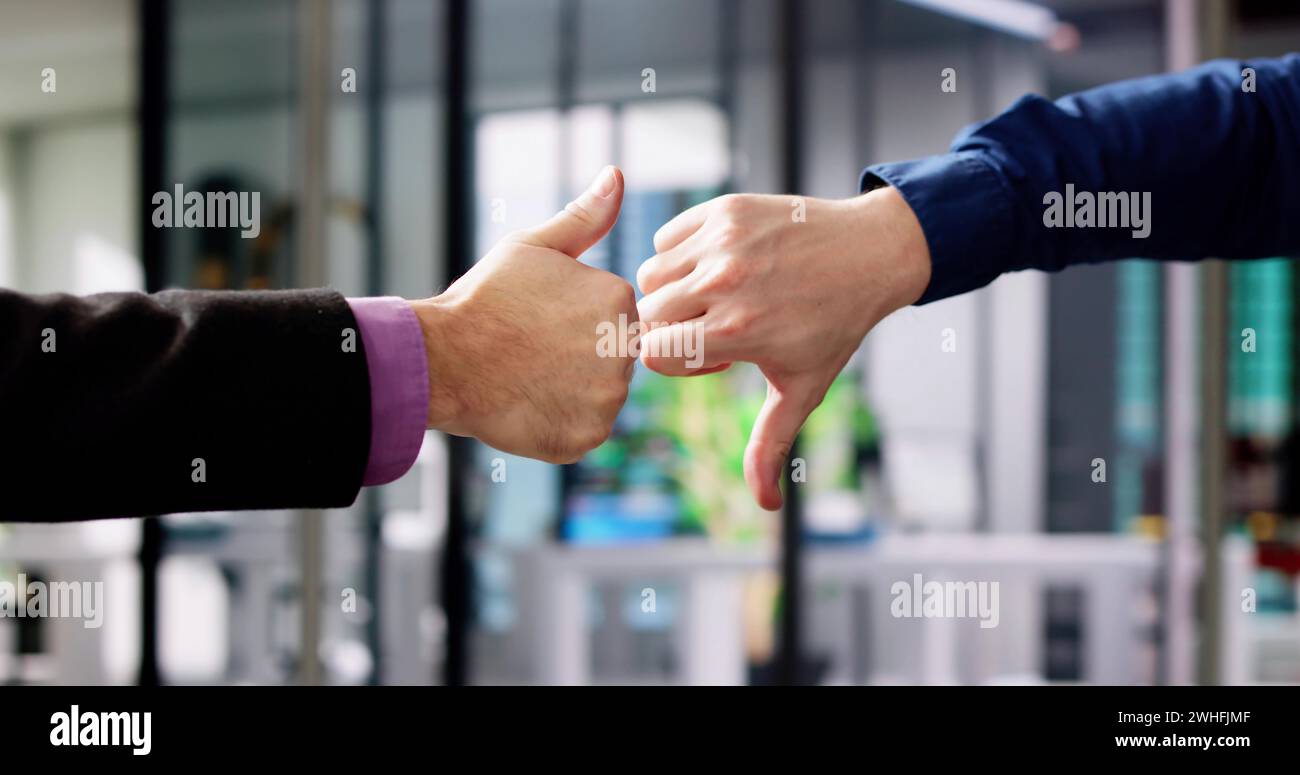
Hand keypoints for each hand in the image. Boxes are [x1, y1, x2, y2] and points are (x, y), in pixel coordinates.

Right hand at [411, 165, 637, 463]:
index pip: (615, 316)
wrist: (444, 359)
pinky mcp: (589, 436)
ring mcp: (609, 397)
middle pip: (612, 357)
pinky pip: (583, 430)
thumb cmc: (485, 299)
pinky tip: (529, 404)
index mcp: (619, 299)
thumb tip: (615, 175)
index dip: (574, 320)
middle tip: (533, 352)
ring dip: (571, 391)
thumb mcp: (533, 246)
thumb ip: (584, 218)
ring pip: (600, 395)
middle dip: (579, 356)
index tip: (540, 322)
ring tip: (529, 377)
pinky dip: (560, 423)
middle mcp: (625, 349)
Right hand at [636, 187, 930, 509]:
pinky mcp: (722, 208)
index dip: (678, 365)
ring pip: (650, 275)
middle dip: (670, 330)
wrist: (870, 253)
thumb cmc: (833, 327)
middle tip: (715, 328)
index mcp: (738, 330)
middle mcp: (724, 283)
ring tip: (713, 297)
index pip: (655, 356)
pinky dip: (680, 254)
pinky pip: (666, 238)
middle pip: (646, 317)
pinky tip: (716, 265)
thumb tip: (763, 506)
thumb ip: (769, 445)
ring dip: (670, 291)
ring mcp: (722, 241)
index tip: (716, 358)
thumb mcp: (801, 388)